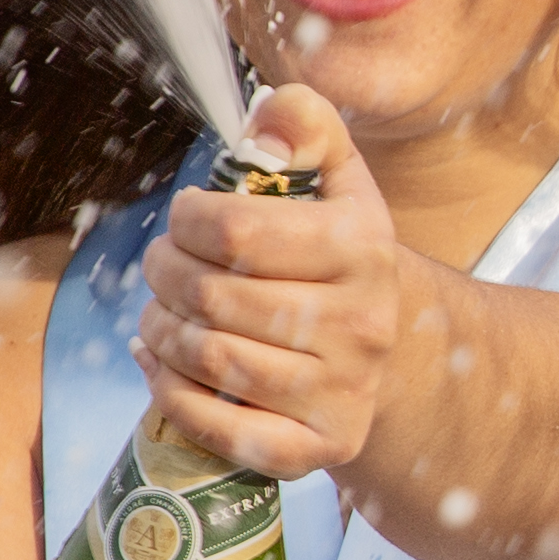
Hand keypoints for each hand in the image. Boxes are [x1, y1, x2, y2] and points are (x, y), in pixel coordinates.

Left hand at [135, 84, 411, 480]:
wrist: (397, 354)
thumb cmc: (342, 261)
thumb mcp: (340, 183)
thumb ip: (306, 129)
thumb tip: (270, 114)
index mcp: (364, 247)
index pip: (234, 230)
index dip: (185, 220)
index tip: (185, 219)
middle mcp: (361, 322)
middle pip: (213, 295)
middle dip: (165, 274)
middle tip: (163, 267)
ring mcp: (344, 390)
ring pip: (211, 357)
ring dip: (161, 331)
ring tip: (163, 314)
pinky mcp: (322, 445)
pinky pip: (223, 428)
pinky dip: (171, 395)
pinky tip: (160, 365)